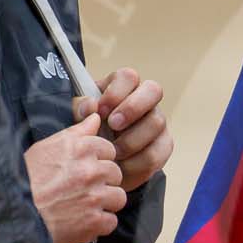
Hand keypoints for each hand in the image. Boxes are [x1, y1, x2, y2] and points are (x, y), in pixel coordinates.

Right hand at [24, 115, 126, 242]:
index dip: (98, 160)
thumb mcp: (46, 147)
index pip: (108, 150)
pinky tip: (80, 220)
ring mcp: (94, 196)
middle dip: (102, 181)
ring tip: (82, 205)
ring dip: (104, 203)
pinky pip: (111, 221)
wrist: (12, 212)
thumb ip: (76, 133)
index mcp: (79, 148)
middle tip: (80, 189)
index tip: (84, 169)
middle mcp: (90, 170)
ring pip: (118, 197)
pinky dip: (98, 224)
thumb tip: (96, 117)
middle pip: (116, 173)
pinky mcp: (94, 221)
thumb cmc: (25, 180)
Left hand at [87, 68, 172, 191]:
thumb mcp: (79, 119)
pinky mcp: (163, 145)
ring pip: (156, 123)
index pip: (128, 77)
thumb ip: (81, 109)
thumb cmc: (90, 132)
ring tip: (112, 152)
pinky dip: (136, 163)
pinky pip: (157, 152)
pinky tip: (121, 166)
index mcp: (122, 87)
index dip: (116, 92)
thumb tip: (91, 106)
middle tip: (113, 125)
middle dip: (132, 108)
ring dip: (131, 140)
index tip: (100, 110)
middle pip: (153, 90)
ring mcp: (157, 121)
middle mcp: (145, 100)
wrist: (100, 162)